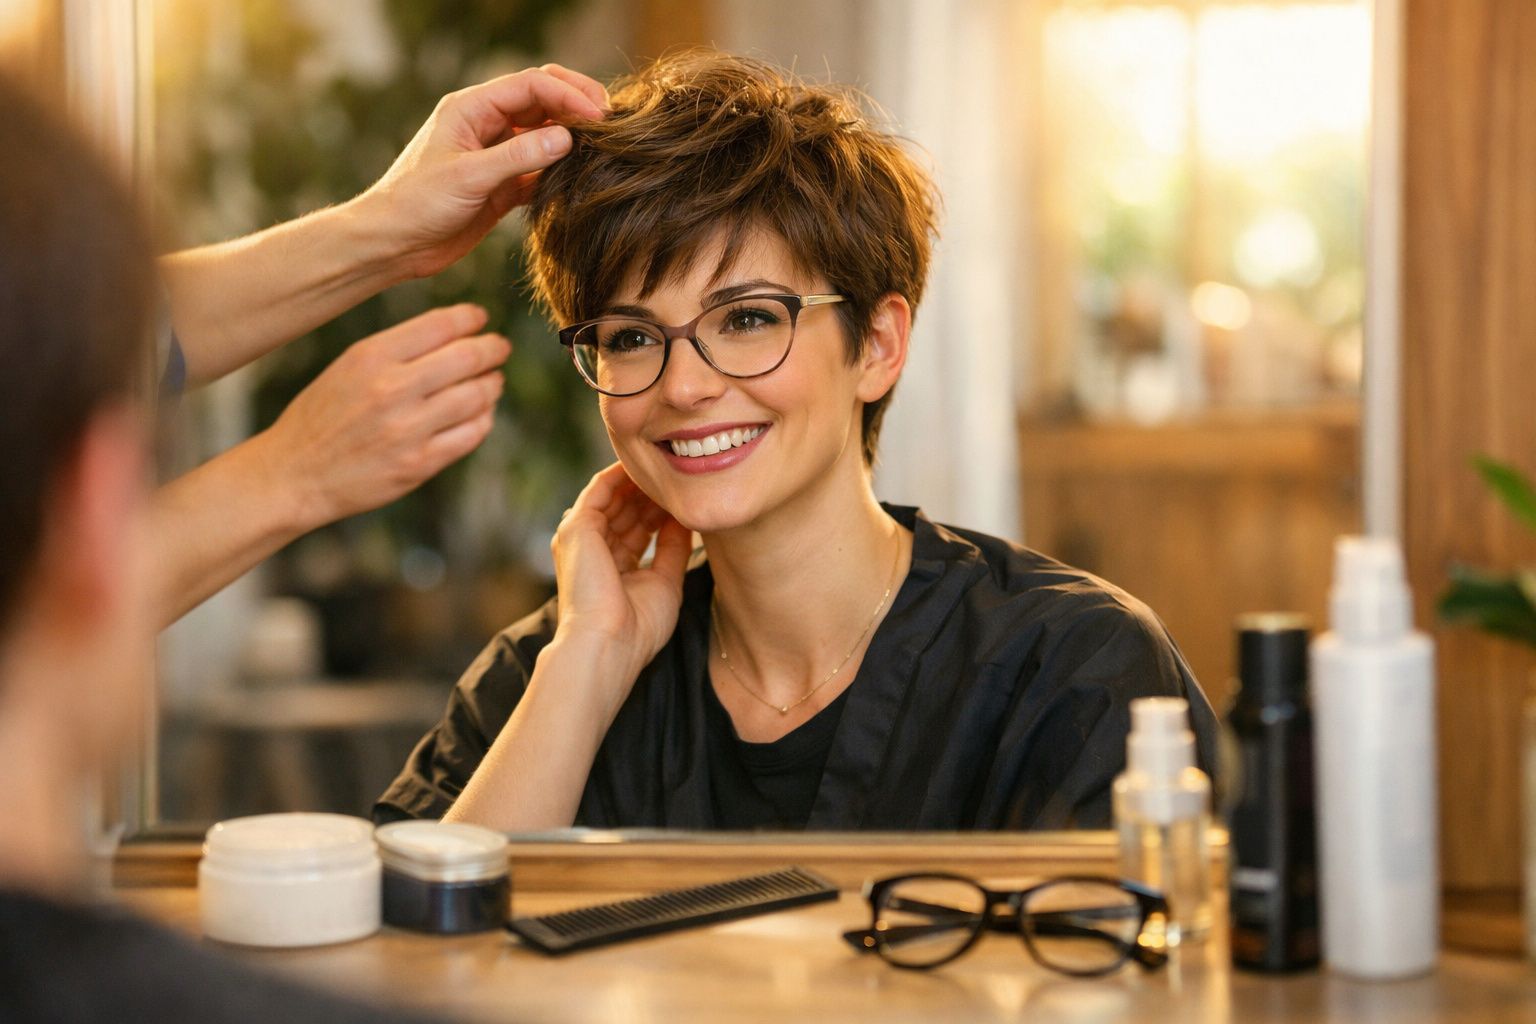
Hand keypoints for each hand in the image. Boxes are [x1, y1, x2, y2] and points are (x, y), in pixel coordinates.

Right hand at [254, 304, 509, 529]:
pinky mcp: (420, 464)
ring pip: (476, 396)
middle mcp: (391, 389)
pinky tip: (480, 413)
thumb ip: (396, 350)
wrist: (293, 474)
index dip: (469, 318)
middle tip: (500, 348)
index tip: (481, 318)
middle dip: (492, 349)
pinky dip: (483, 419)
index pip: (439, 325)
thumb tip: (453, 333)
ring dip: (492, 385)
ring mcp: (408, 429)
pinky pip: (471, 434)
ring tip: (493, 381)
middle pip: (466, 358)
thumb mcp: (347, 367)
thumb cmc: (322, 417)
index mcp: (370, 357)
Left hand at [364, 64, 606, 278]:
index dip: (568, 95)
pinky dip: (561, 172)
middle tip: (610, 124)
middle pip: (543, 101)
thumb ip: (518, 156)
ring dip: (572, 139)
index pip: (531, 85)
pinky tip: (580, 180)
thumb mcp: (468, 176)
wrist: (393, 244)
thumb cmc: (416, 203)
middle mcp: (486, 125)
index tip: (598, 117)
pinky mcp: (502, 185)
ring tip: (603, 151)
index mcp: (471, 108)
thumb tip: (567, 139)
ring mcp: (496, 155)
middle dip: (576, 106)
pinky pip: (540, 169)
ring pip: (545, 134)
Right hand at [550, 463, 692, 686]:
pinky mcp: (576, 527)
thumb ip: (674, 549)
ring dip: (641, 482)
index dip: (663, 513)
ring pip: (614, 497)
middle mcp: (594, 551)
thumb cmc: (636, 628)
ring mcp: (582, 538)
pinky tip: (646, 465)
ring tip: (669, 466)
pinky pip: (600, 489)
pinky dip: (621, 475)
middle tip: (682, 476)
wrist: (608, 644)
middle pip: (627, 511)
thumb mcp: (665, 582)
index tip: (688, 499)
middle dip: (653, 494)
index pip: (639, 531)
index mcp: (614, 569)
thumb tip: (685, 520)